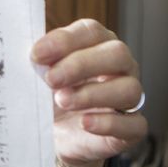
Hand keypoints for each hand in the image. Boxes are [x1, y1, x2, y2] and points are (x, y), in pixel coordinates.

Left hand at [31, 19, 147, 166]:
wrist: (50, 135)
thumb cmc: (46, 96)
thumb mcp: (38, 75)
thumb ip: (38, 61)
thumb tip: (33, 53)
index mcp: (96, 45)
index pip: (91, 31)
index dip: (64, 40)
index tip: (37, 54)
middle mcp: (119, 68)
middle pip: (117, 54)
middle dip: (81, 64)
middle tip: (51, 78)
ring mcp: (128, 99)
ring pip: (129, 89)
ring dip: (93, 94)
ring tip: (63, 100)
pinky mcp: (130, 129)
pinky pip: (134, 124)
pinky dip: (109, 123)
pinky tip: (85, 123)